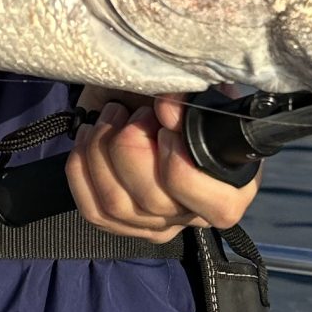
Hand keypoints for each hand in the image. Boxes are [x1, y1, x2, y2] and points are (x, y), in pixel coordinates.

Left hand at [67, 92, 259, 240]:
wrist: (138, 96)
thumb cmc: (173, 96)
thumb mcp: (193, 89)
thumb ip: (191, 97)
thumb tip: (169, 110)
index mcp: (230, 187)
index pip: (217, 206)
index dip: (182, 166)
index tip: (165, 126)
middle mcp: (192, 213)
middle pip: (154, 201)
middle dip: (132, 145)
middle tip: (134, 113)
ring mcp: (153, 222)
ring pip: (117, 204)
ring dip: (102, 150)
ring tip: (111, 116)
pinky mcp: (119, 222)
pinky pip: (93, 210)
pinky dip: (81, 169)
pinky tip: (88, 136)